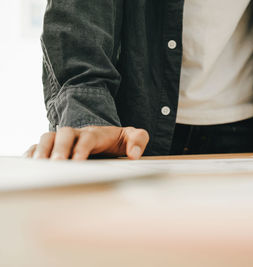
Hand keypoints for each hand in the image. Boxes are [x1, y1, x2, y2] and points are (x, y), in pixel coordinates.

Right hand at [24, 126, 149, 159]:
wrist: (109, 137)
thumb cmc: (120, 140)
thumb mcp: (134, 137)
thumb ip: (139, 140)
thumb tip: (134, 154)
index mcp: (97, 133)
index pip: (87, 137)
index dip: (82, 147)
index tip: (78, 161)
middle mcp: (78, 134)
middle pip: (64, 134)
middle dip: (60, 148)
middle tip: (57, 164)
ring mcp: (65, 140)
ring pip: (49, 137)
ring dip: (42, 150)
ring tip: (40, 165)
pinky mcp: (55, 147)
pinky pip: (39, 146)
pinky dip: (32, 153)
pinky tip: (30, 164)